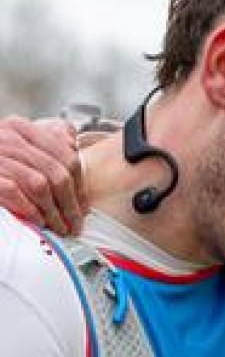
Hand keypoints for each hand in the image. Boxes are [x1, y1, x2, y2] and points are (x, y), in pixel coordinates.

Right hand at [0, 116, 87, 235]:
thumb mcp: (16, 144)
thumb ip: (44, 139)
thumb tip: (72, 142)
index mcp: (21, 128)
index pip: (66, 155)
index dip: (80, 185)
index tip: (84, 206)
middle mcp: (8, 138)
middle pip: (57, 173)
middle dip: (71, 204)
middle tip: (75, 224)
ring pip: (40, 185)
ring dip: (54, 212)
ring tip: (60, 228)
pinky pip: (15, 193)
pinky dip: (31, 210)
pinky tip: (38, 222)